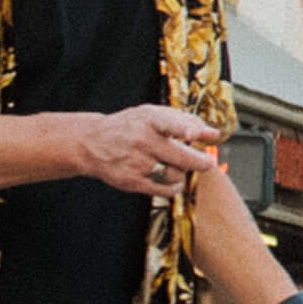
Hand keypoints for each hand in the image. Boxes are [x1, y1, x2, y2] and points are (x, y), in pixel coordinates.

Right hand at [83, 103, 222, 198]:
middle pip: (181, 157)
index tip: (201, 134)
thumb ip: (183, 120)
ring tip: (175, 164)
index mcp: (149, 120)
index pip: (170, 124)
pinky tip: (170, 178)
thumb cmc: (130, 126)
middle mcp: (143, 141)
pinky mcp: (132, 181)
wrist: (92, 143)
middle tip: (206, 162)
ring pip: (176, 174)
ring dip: (182, 172)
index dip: (188, 129)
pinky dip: (174, 186)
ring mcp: (137, 163)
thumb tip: (211, 134)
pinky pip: (165, 190)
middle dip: (200, 161)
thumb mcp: (152, 113)